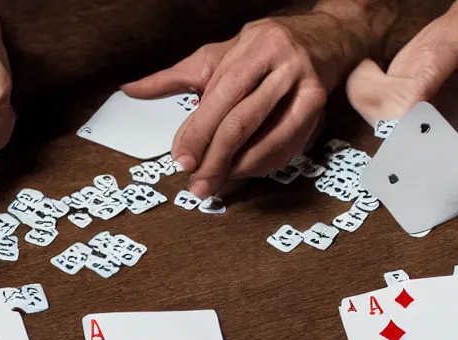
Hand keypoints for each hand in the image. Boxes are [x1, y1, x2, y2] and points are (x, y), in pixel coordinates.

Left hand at [124, 3, 389, 198]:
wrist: (327, 37)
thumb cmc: (265, 49)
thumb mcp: (219, 54)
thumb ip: (176, 76)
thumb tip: (130, 91)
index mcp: (252, 47)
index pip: (220, 96)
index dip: (198, 131)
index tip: (181, 159)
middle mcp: (281, 64)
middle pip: (242, 120)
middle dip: (215, 157)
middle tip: (197, 183)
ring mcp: (305, 85)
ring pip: (268, 136)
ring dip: (240, 167)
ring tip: (217, 182)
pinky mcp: (320, 106)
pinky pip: (289, 144)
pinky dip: (264, 163)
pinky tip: (245, 172)